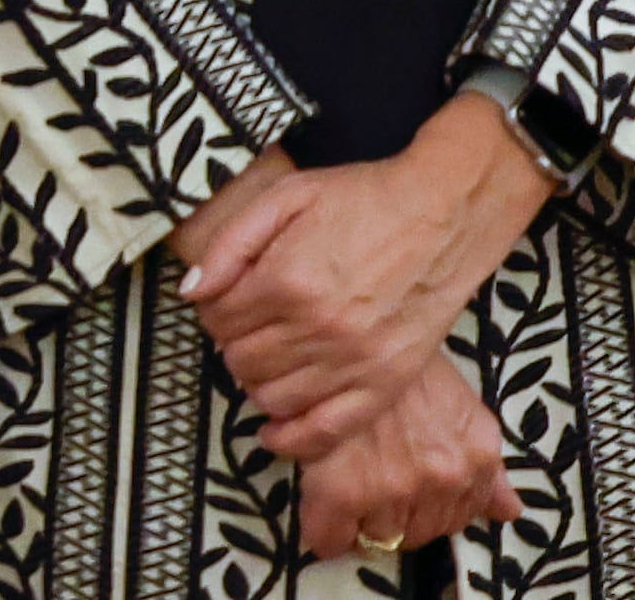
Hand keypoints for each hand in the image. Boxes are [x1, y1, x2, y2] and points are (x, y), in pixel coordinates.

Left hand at [181, 101, 548, 450]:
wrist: (442, 216)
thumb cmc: (363, 200)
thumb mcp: (284, 197)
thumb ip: (230, 245)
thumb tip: (192, 291)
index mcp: (286, 280)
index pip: (218, 319)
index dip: (212, 311)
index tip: (224, 303)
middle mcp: (318, 328)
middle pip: (241, 361)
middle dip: (232, 346)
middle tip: (247, 329)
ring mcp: (355, 361)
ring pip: (274, 397)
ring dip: (257, 384)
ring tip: (266, 361)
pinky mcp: (387, 383)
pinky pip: (329, 430)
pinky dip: (295, 439)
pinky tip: (277, 432)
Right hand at [290, 355, 517, 564]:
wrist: (344, 326)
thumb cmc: (398, 354)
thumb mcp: (459, 401)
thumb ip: (487, 465)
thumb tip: (508, 509)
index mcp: (476, 457)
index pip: (459, 519)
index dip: (428, 505)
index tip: (405, 491)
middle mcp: (444, 478)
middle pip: (418, 532)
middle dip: (396, 514)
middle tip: (371, 478)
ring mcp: (396, 487)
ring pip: (377, 536)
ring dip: (361, 519)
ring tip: (345, 479)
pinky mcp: (342, 490)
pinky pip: (329, 537)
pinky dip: (323, 530)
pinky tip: (319, 506)